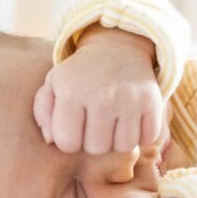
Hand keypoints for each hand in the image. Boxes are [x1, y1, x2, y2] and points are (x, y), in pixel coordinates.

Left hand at [33, 25, 163, 153]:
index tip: (75, 126)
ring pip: (123, 147)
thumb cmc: (81, 74)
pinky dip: (141, 134)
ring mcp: (129, 99)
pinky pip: (147, 137)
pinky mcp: (152, 101)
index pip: (67, 143)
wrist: (119, 49)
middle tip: (95, 123)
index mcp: (71, 91)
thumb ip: (43, 111)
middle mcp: (102, 95)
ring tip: (113, 123)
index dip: (70, 140)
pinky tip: (132, 120)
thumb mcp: (54, 83)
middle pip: (96, 148)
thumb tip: (50, 140)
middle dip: (93, 141)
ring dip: (118, 140)